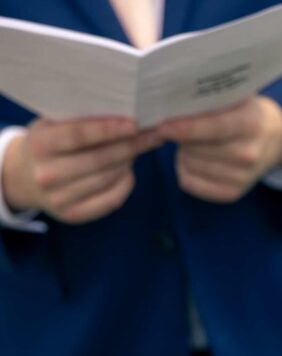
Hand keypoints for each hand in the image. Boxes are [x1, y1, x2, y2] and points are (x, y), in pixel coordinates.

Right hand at [2, 117, 159, 222]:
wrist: (25, 178)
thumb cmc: (47, 143)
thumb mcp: (51, 124)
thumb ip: (77, 118)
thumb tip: (121, 109)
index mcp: (40, 145)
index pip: (80, 135)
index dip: (109, 129)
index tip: (135, 123)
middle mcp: (47, 174)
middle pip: (99, 160)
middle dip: (129, 146)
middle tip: (151, 135)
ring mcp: (59, 199)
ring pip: (107, 180)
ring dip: (128, 163)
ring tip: (140, 148)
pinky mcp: (73, 215)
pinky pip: (110, 201)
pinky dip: (125, 184)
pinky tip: (130, 171)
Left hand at [160, 96, 281, 202]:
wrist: (274, 140)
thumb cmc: (246, 112)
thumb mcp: (236, 97)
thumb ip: (209, 100)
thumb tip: (169, 104)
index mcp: (251, 123)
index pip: (212, 128)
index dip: (185, 128)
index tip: (162, 126)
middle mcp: (248, 154)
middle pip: (195, 149)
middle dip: (182, 137)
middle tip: (184, 127)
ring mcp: (241, 177)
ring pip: (189, 165)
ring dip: (183, 152)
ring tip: (194, 143)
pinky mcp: (232, 193)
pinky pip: (190, 183)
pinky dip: (184, 170)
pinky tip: (194, 159)